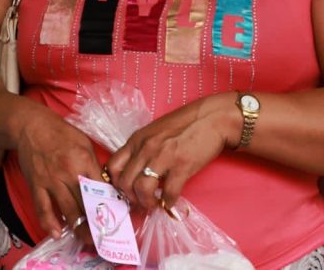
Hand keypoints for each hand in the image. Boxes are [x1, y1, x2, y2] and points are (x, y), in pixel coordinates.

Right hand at [14, 109, 102, 240]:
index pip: (102, 189)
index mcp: (84, 161)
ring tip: (87, 239)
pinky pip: (43, 208)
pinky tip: (56, 233)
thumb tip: (105, 185)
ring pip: (67, 210)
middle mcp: (68, 173)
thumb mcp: (84, 143)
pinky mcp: (36, 185)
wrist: (31, 126)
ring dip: (78, 228)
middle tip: (104, 236)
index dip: (111, 205)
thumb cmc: (60, 133)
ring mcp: (51, 181)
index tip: (117, 217)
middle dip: (96, 223)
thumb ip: (94, 165)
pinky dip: (49, 223)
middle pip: (86, 204)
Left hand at [106, 93, 237, 210]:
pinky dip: (168, 202)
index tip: (125, 192)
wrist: (211, 118)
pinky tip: (170, 202)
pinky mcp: (182, 165)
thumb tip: (134, 172)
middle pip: (125, 182)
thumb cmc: (182, 125)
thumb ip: (141, 149)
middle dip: (131, 198)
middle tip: (140, 202)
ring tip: (154, 204)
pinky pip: (169, 192)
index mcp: (136, 140)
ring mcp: (163, 157)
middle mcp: (145, 148)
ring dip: (147, 202)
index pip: (113, 166)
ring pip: (142, 189)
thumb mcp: (153, 133)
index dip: (116, 184)